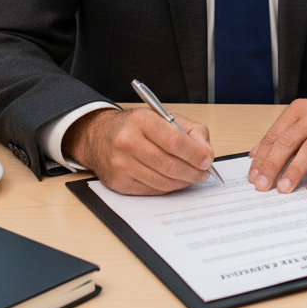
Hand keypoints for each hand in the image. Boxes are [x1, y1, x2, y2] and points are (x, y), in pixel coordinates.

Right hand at [62, 107, 214, 194]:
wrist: (99, 135)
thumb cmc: (136, 126)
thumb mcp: (164, 117)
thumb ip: (192, 131)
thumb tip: (206, 153)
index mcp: (141, 121)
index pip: (174, 141)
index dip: (195, 153)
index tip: (207, 160)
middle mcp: (127, 142)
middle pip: (169, 165)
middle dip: (193, 171)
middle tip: (204, 172)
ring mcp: (120, 165)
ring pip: (162, 181)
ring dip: (183, 182)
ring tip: (193, 177)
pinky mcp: (118, 182)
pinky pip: (152, 190)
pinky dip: (168, 187)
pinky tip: (176, 181)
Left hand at [247, 89, 306, 193]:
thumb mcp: (304, 118)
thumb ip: (281, 135)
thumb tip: (254, 155)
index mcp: (299, 110)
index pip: (275, 135)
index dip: (262, 157)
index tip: (254, 176)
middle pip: (289, 141)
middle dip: (273, 165)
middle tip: (263, 185)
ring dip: (295, 170)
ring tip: (284, 187)